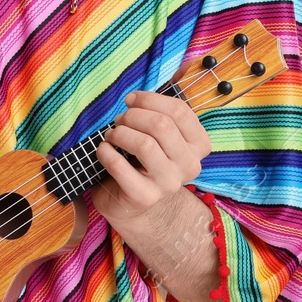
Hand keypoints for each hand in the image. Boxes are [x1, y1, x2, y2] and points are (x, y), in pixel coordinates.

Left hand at [91, 91, 211, 227]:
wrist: (133, 202)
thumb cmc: (144, 159)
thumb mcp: (158, 135)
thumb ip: (155, 113)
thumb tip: (133, 98)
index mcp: (198, 145)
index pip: (180, 111)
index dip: (150, 99)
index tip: (130, 100)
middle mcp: (189, 165)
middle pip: (162, 125)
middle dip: (133, 116)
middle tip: (120, 121)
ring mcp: (169, 184)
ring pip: (144, 145)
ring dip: (120, 133)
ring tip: (112, 135)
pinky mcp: (145, 197)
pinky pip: (119, 166)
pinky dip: (105, 152)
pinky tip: (103, 150)